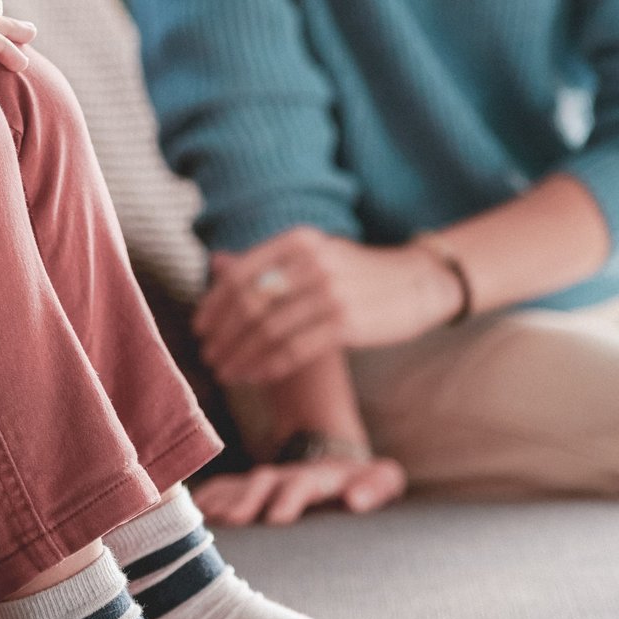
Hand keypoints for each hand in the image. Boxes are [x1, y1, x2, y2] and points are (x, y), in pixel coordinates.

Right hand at [192, 456, 405, 524]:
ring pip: (238, 485)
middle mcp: (287, 475)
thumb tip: (355, 500)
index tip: (278, 519)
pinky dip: (205, 499)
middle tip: (235, 521)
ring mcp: (266, 479)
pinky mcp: (250, 486)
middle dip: (247, 499)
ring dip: (221, 501)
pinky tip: (187, 512)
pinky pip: (222, 489)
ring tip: (203, 520)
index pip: (302, 482)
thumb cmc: (365, 481)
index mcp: (320, 476)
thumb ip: (377, 485)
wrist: (338, 462)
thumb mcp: (383, 478)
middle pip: (264, 481)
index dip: (289, 497)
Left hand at [194, 226, 457, 385]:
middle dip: (224, 336)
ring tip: (226, 372)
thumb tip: (217, 265)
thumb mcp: (314, 253)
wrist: (418, 281)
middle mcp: (310, 262)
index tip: (200, 330)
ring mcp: (329, 292)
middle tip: (209, 357)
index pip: (240, 276)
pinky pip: (294, 350)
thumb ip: (268, 262)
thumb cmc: (357, 272)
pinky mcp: (346, 323)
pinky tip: (255, 376)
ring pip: (268, 331)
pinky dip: (268, 365)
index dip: (214, 306)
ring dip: (241, 356)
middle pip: (249, 306)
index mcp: (297, 241)